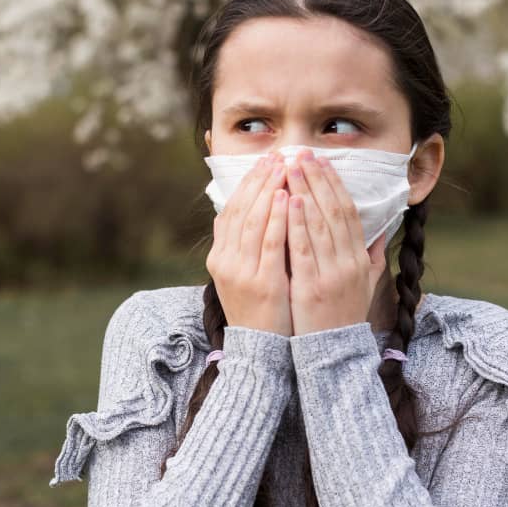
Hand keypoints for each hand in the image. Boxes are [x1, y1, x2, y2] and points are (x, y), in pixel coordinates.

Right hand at [206, 151, 292, 336]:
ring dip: (269, 191)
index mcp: (220, 258)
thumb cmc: (258, 310)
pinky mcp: (262, 283)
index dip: (248, 184)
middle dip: (259, 180)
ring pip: (253, 222)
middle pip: (241, 211)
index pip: (231, 211)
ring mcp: (242, 273)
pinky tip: (287, 198)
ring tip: (283, 167)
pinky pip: (270, 244)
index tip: (264, 161)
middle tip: (276, 155)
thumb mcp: (240, 277)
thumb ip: (238, 246)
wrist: (260, 351)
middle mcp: (226, 262)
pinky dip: (278, 218)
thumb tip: (232, 215)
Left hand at [286, 148, 386, 334]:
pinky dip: (298, 224)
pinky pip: (304, 250)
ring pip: (319, 225)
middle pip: (333, 211)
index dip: (335, 184)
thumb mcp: (367, 285)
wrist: (334, 355)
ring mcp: (332, 275)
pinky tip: (290, 202)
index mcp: (360, 259)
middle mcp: (349, 263)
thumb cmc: (344, 318)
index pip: (348, 213)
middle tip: (302, 153)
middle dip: (317, 179)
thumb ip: (374, 257)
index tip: (322, 162)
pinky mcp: (312, 288)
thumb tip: (381, 233)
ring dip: (305, 192)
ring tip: (291, 167)